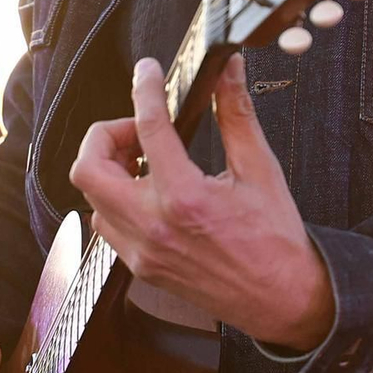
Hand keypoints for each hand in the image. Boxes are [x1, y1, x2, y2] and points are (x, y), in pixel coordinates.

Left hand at [69, 53, 334, 350]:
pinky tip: (148, 194)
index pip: (149, 128)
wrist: (283, 299)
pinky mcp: (142, 269)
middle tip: (137, 130)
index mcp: (186, 198)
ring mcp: (143, 252)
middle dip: (105, 136)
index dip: (144, 90)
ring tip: (144, 161)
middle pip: (88, 169)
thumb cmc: (276, 240)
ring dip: (109, 171)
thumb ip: (236, 115)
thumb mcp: (260, 169)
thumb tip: (230, 73)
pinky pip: (108, 227)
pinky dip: (116, 202)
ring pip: (92, 199)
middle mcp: (154, 227)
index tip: (147, 73)